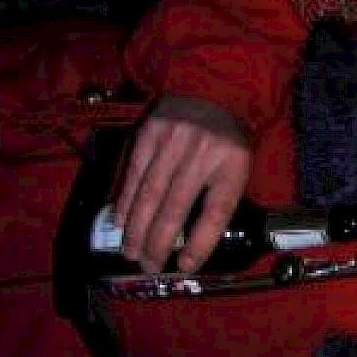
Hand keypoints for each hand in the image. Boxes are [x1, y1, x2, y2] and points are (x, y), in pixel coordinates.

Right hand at [115, 96, 250, 272]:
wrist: (212, 90)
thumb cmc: (227, 140)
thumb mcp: (238, 168)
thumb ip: (219, 200)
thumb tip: (192, 245)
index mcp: (233, 165)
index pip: (215, 213)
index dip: (199, 243)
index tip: (185, 266)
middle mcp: (202, 153)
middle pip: (175, 207)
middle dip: (158, 242)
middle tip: (147, 266)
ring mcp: (173, 141)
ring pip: (149, 194)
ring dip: (136, 228)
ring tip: (129, 252)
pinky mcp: (149, 132)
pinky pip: (133, 173)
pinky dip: (125, 200)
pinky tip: (119, 221)